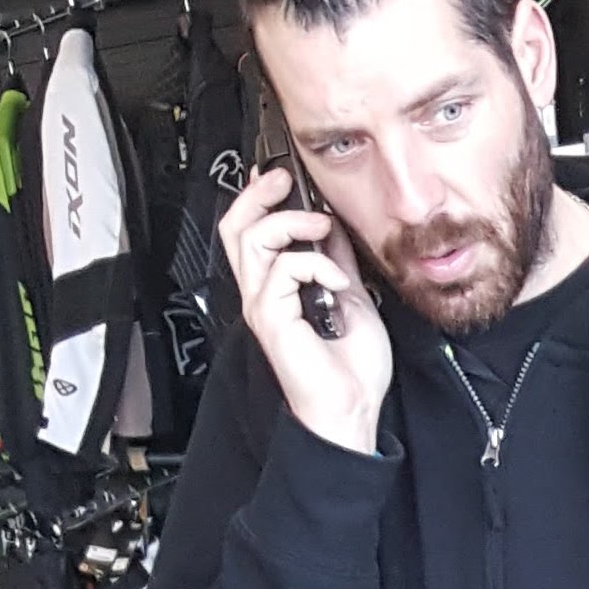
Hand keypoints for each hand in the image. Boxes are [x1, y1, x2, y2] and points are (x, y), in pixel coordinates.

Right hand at [219, 163, 391, 455]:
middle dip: (258, 194)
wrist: (352, 409)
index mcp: (278, 289)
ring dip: (290, 222)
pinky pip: (283, 268)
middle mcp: (262, 294)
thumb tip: (332, 228)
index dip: (260, 199)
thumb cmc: (351, 371)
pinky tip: (335, 283)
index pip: (252, 232)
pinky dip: (315, 264)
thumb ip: (336, 263)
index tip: (283, 179)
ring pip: (251, 237)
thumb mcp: (351, 297)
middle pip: (235, 227)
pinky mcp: (270, 316)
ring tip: (321, 229)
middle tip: (283, 178)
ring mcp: (262, 304)